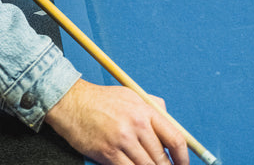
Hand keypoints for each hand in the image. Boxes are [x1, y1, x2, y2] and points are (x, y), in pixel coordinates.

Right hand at [44, 78, 189, 164]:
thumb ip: (152, 107)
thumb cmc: (101, 100)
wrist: (70, 102)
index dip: (183, 158)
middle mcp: (136, 124)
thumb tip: (171, 122)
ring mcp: (122, 140)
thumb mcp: (130, 94)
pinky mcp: (108, 153)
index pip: (175, 138)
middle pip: (162, 159)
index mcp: (145, 110)